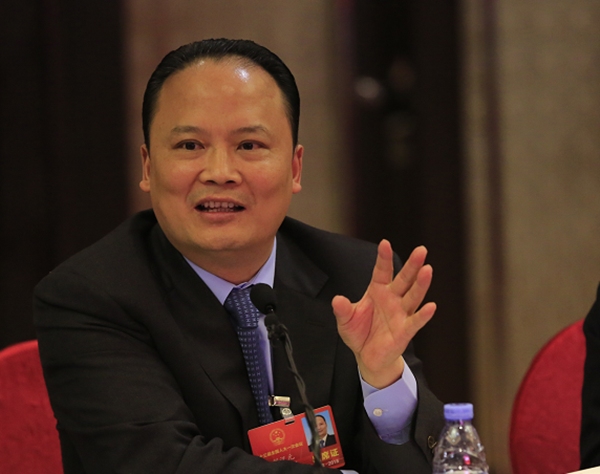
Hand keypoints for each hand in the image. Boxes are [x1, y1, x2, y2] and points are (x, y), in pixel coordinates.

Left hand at [331, 240, 435, 388]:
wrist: (367, 356)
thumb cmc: (359, 333)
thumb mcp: (345, 321)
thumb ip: (342, 310)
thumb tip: (337, 300)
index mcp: (377, 290)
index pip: (382, 271)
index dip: (383, 258)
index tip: (384, 243)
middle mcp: (392, 299)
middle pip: (404, 279)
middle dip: (412, 265)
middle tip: (421, 250)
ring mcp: (400, 314)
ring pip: (413, 296)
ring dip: (420, 284)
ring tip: (428, 269)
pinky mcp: (405, 331)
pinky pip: (415, 321)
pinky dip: (423, 315)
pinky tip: (431, 306)